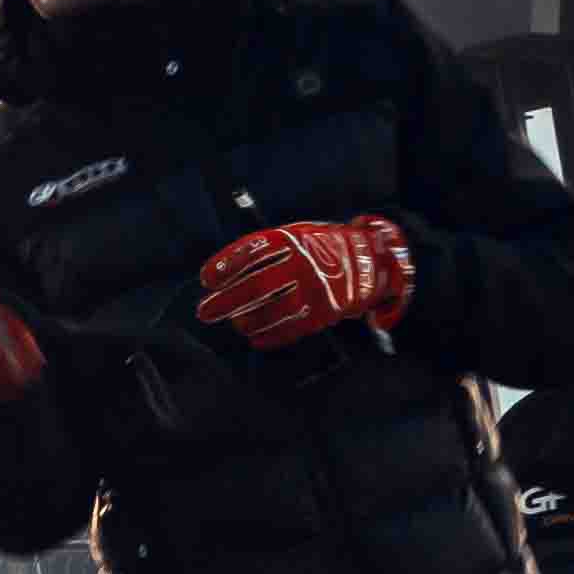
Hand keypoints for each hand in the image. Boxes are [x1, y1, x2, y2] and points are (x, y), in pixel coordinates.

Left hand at [193, 213, 414, 347]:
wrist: (369, 261)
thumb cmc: (318, 249)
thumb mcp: (295, 236)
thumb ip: (264, 251)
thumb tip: (222, 274)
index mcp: (292, 239)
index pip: (251, 252)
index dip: (225, 266)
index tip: (206, 279)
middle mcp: (303, 263)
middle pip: (256, 285)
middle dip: (225, 301)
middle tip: (205, 311)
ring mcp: (315, 289)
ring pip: (270, 311)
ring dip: (245, 321)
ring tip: (235, 323)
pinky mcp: (325, 312)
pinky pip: (289, 329)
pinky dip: (268, 336)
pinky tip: (254, 337)